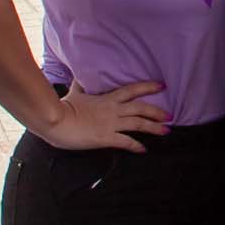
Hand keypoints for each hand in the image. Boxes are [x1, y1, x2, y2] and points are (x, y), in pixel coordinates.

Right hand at [38, 81, 170, 153]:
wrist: (53, 120)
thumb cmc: (62, 107)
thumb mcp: (75, 92)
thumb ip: (81, 85)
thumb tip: (79, 75)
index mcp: (107, 98)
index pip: (132, 90)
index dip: (148, 87)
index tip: (162, 86)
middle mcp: (113, 110)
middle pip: (141, 108)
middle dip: (157, 112)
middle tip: (171, 115)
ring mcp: (110, 124)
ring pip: (138, 124)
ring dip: (154, 128)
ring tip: (166, 131)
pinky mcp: (105, 137)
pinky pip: (125, 142)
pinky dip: (136, 146)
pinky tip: (144, 149)